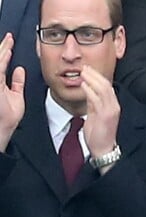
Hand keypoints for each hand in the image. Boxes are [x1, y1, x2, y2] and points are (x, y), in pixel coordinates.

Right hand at [0, 33, 24, 150]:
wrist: (3, 126)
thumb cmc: (7, 115)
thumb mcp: (16, 95)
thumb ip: (17, 82)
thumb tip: (20, 70)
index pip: (0, 63)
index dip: (5, 52)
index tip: (11, 43)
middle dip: (3, 47)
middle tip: (10, 38)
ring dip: (3, 49)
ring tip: (9, 40)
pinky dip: (3, 58)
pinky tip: (8, 50)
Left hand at [81, 65, 119, 158]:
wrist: (103, 149)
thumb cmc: (99, 134)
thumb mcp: (95, 115)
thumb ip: (93, 104)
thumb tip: (88, 91)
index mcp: (112, 106)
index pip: (107, 86)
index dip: (97, 76)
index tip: (88, 69)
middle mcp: (114, 106)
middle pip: (106, 85)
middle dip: (95, 74)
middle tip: (85, 67)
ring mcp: (111, 110)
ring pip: (104, 89)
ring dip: (92, 79)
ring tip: (83, 72)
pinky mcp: (105, 116)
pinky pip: (97, 100)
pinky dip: (90, 91)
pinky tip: (83, 85)